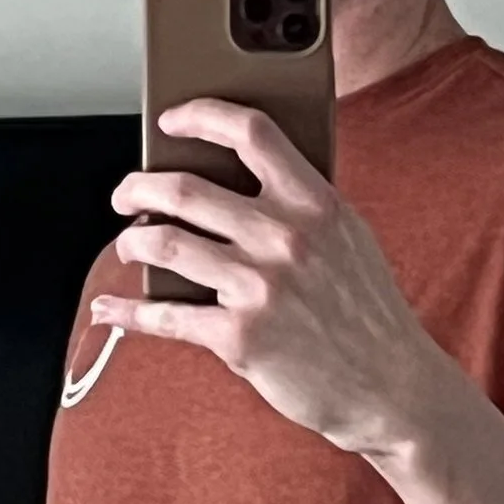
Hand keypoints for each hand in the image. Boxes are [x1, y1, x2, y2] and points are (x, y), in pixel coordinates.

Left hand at [94, 100, 457, 458]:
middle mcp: (284, 238)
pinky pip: (165, 316)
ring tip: (130, 245)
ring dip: (131, 242)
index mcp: (315, 204)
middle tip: (126, 194)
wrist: (393, 387)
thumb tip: (236, 180)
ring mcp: (260, 288)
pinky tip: (110, 309)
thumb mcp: (349, 239)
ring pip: (164, 244)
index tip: (170, 122)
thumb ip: (301, 206)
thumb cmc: (368, 313)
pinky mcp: (240, 338)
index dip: (201, 116)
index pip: (251, 133)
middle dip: (138, 187)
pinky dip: (126, 312)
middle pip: (185, 189)